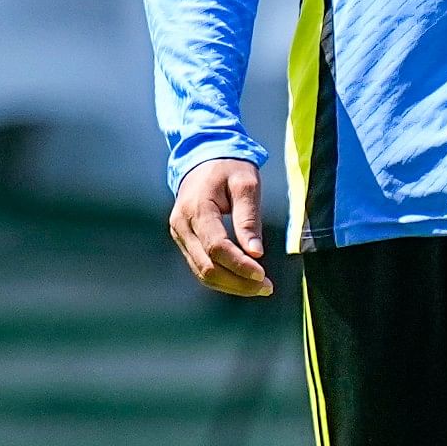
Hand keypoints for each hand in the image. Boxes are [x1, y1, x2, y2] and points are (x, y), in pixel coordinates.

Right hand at [169, 158, 273, 297]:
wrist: (202, 158)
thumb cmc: (228, 169)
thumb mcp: (246, 184)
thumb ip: (249, 218)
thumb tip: (256, 252)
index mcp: (196, 209)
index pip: (216, 247)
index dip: (239, 265)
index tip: (263, 274)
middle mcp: (182, 225)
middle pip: (207, 266)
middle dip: (238, 281)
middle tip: (266, 287)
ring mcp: (179, 234)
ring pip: (202, 272)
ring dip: (231, 285)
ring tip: (258, 287)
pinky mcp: (184, 240)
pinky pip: (200, 267)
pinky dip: (222, 278)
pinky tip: (242, 280)